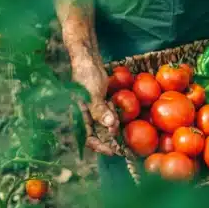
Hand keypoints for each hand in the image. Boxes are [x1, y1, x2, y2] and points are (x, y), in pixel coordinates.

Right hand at [56, 0, 119, 155]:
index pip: (89, 139)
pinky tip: (126, 115)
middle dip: (113, 141)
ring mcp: (94, 109)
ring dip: (117, 129)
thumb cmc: (85, 73)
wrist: (86, 56)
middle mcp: (86, 116)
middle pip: (99, 135)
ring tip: (127, 130)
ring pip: (106, 126)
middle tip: (128, 148)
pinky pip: (110, 114)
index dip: (102, 148)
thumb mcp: (92, 92)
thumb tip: (110, 127)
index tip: (116, 151)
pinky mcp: (102, 102)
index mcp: (79, 117)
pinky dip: (117, 116)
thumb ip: (100, 110)